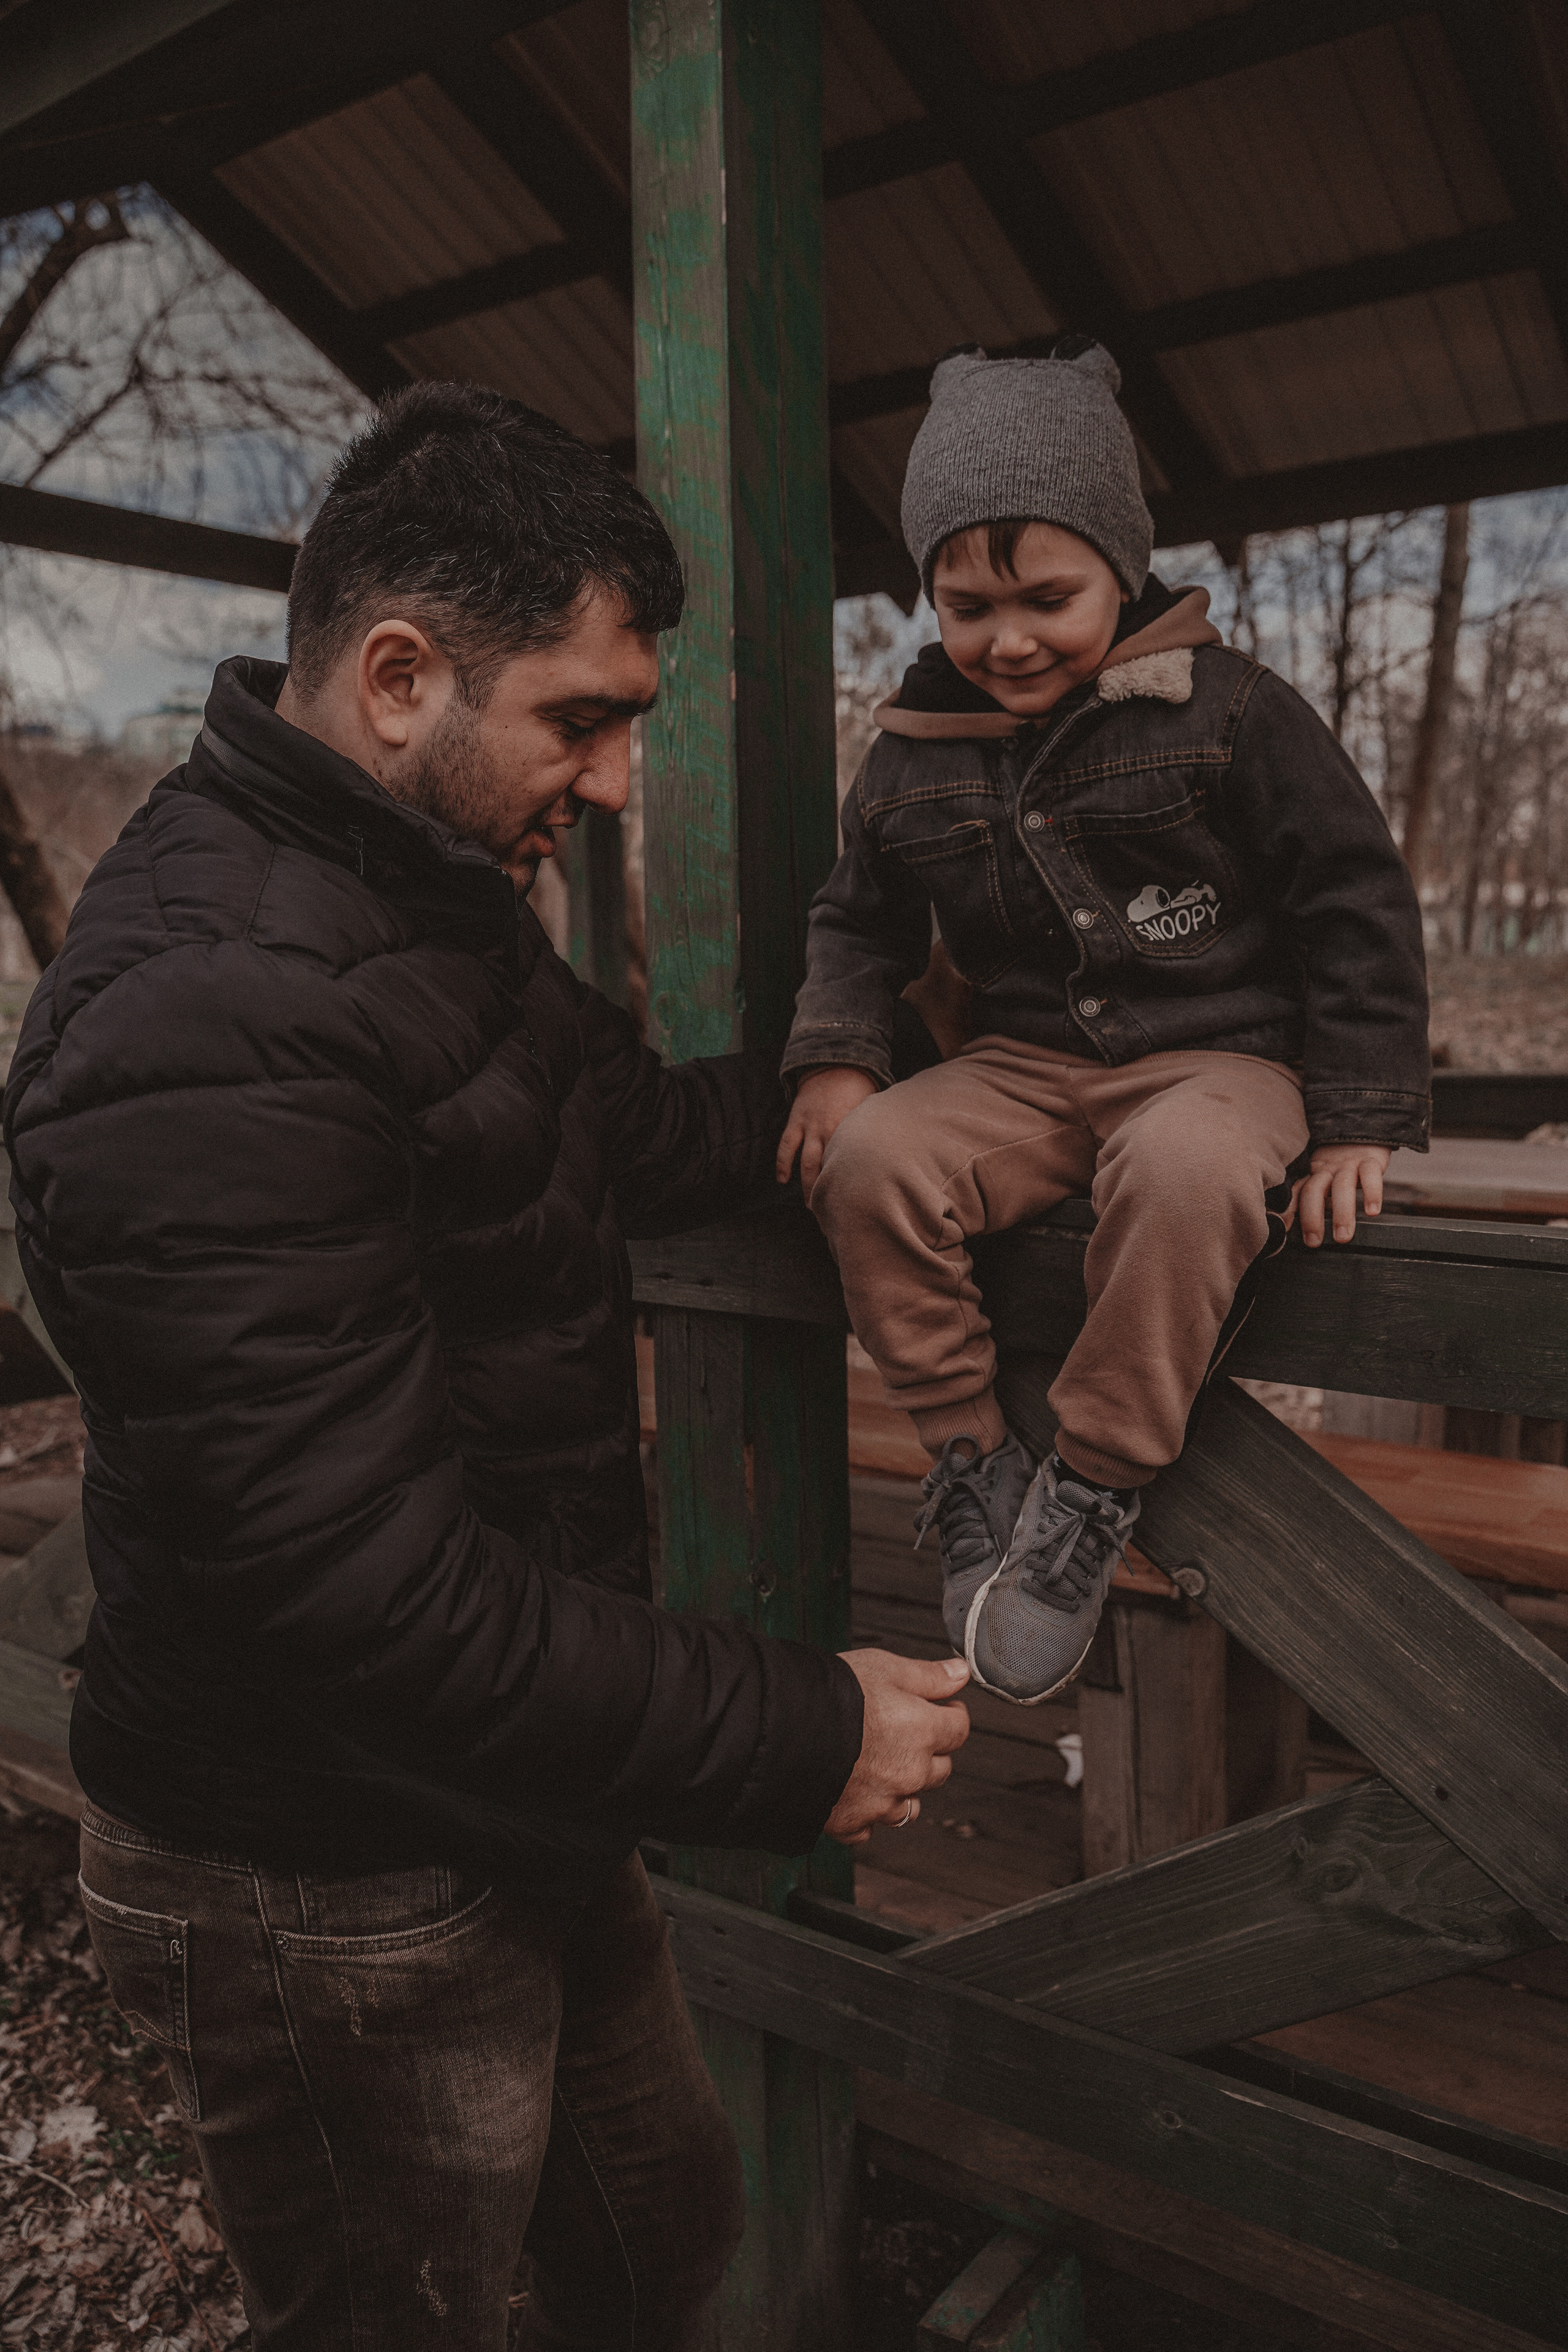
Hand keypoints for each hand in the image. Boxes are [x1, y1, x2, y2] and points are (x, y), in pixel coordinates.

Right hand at [776, 1066, 877, 1200]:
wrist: (834, 1064)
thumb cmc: (859, 1089)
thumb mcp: (872, 1111)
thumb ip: (875, 1132)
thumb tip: (893, 1153)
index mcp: (851, 1130)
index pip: (853, 1163)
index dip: (856, 1184)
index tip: (859, 1204)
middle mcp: (830, 1131)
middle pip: (828, 1169)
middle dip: (828, 1192)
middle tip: (831, 1213)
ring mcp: (810, 1126)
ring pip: (807, 1163)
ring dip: (807, 1185)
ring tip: (809, 1205)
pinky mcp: (796, 1121)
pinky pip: (786, 1146)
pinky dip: (782, 1163)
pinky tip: (782, 1180)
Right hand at [824, 1650, 970, 1845]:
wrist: (780, 1728)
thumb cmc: (830, 1694)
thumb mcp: (884, 1668)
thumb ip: (928, 1675)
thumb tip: (961, 1673)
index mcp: (923, 1732)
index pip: (959, 1729)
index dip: (950, 1714)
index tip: (941, 1706)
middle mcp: (909, 1773)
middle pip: (939, 1769)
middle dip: (929, 1751)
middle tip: (903, 1731)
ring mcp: (881, 1803)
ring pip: (909, 1804)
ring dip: (901, 1788)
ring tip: (876, 1765)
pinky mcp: (851, 1823)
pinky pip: (869, 1826)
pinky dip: (865, 1813)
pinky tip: (851, 1791)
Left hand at [1292, 1144, 1390, 1246]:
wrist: (1364, 1129)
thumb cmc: (1339, 1161)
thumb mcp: (1322, 1174)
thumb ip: (1311, 1193)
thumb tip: (1292, 1224)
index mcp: (1311, 1173)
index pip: (1295, 1191)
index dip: (1287, 1210)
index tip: (1283, 1230)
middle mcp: (1326, 1169)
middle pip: (1314, 1191)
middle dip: (1312, 1218)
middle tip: (1313, 1242)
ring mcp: (1348, 1164)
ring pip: (1342, 1187)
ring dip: (1341, 1213)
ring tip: (1342, 1237)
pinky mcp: (1370, 1160)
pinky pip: (1371, 1176)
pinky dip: (1372, 1193)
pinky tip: (1373, 1212)